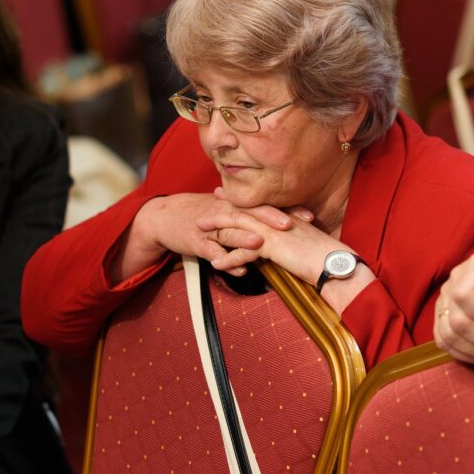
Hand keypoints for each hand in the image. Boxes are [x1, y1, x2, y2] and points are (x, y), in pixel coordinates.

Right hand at [110, 191, 305, 281]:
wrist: (164, 216)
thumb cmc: (202, 214)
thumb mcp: (228, 210)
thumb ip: (254, 217)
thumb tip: (286, 225)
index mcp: (236, 204)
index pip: (265, 205)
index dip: (287, 209)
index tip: (309, 217)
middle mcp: (225, 212)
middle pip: (250, 213)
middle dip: (270, 218)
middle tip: (291, 225)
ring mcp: (210, 227)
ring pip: (229, 231)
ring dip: (244, 238)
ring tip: (261, 245)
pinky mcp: (196, 241)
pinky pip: (211, 251)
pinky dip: (224, 259)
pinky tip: (237, 269)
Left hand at [195, 192, 373, 311]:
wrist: (334, 264)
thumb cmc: (325, 257)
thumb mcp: (305, 244)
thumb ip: (292, 241)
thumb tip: (283, 246)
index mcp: (285, 216)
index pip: (257, 205)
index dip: (239, 201)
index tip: (224, 195)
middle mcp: (277, 219)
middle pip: (243, 210)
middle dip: (222, 209)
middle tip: (204, 207)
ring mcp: (273, 231)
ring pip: (238, 226)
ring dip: (217, 229)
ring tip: (200, 230)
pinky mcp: (272, 245)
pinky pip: (243, 251)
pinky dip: (228, 258)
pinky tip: (217, 264)